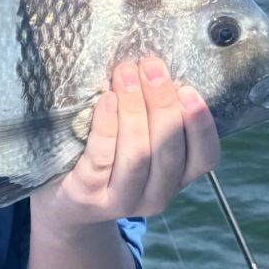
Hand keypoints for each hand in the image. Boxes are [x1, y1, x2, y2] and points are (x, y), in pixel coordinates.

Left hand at [31, 57, 219, 229]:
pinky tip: (106, 100)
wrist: (63, 203)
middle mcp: (156, 195)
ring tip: (126, 74)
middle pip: (169, 150)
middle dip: (162, 103)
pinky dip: (107, 126)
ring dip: (134, 109)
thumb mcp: (137, 140)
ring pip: (138, 155)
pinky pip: (102, 159)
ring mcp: (122, 200)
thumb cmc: (106, 157)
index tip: (188, 89)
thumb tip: (154, 65)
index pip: (205, 157)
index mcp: (176, 178)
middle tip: (150, 66)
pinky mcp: (88, 196)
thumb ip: (152, 114)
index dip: (201, 124)